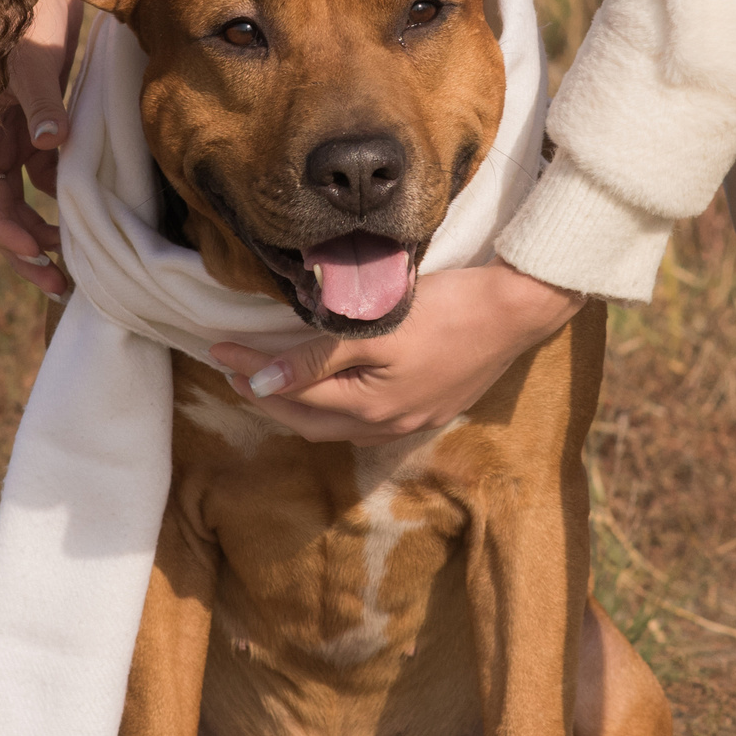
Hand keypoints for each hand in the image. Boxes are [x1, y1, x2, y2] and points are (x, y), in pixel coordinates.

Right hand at [0, 0, 79, 295]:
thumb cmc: (29, 10)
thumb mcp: (32, 53)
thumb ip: (40, 99)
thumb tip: (49, 145)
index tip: (36, 252)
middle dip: (21, 251)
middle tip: (59, 284)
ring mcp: (11, 138)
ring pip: (18, 204)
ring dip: (41, 237)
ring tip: (72, 269)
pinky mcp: (38, 130)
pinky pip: (45, 182)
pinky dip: (62, 207)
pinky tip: (89, 224)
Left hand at [208, 263, 585, 445]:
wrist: (517, 311)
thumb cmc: (447, 310)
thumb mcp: (374, 329)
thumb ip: (314, 359)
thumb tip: (261, 382)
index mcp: (369, 407)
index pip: (290, 394)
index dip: (250, 371)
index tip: (218, 350)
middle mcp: (387, 426)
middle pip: (308, 421)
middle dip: (266, 397)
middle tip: (234, 368)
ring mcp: (410, 422)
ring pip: (336, 426)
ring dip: (299, 405)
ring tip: (270, 380)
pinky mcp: (428, 409)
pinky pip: (364, 422)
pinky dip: (333, 408)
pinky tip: (328, 390)